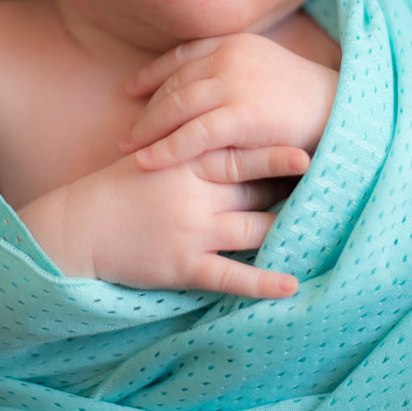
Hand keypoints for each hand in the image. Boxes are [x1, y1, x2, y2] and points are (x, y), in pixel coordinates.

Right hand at [18, 146, 301, 298]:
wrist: (79, 225)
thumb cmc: (120, 184)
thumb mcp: (152, 151)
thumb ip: (189, 140)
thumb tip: (227, 125)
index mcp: (186, 160)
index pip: (240, 151)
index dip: (276, 150)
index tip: (310, 145)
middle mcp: (194, 192)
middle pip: (256, 188)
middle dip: (291, 187)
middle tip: (332, 182)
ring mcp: (191, 230)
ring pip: (254, 229)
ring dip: (288, 230)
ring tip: (326, 229)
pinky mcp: (183, 265)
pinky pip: (231, 276)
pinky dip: (263, 282)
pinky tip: (292, 285)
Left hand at [119, 33, 337, 170]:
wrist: (345, 111)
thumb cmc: (308, 99)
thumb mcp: (267, 70)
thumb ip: (235, 72)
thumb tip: (206, 86)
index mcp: (235, 42)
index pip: (183, 56)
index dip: (153, 73)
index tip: (132, 89)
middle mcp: (229, 56)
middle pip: (175, 83)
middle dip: (147, 107)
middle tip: (126, 130)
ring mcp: (234, 83)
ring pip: (176, 106)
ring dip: (148, 129)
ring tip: (127, 148)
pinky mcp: (240, 115)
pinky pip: (192, 134)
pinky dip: (165, 148)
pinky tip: (146, 162)